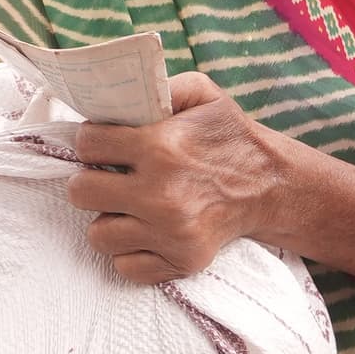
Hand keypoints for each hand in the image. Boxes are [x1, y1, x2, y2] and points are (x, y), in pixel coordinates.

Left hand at [67, 72, 293, 282]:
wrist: (273, 186)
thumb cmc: (230, 138)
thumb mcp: (202, 94)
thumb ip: (158, 87)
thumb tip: (117, 97)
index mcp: (161, 147)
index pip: (87, 144)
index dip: (91, 142)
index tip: (103, 146)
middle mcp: (162, 194)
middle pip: (81, 193)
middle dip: (91, 182)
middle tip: (110, 178)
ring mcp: (171, 232)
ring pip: (99, 235)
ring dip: (110, 220)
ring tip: (130, 208)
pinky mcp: (181, 261)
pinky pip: (125, 266)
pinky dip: (132, 251)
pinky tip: (147, 231)